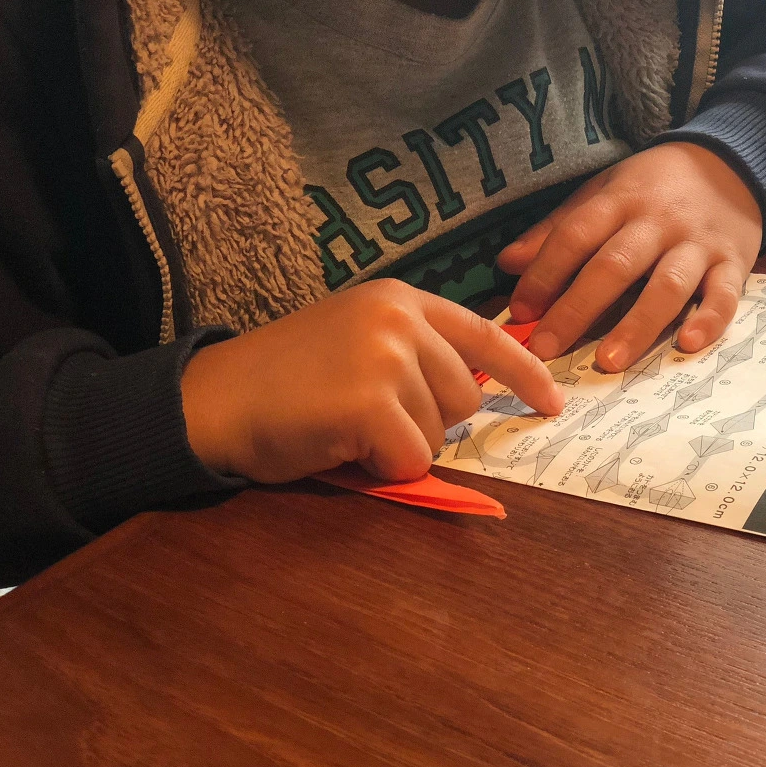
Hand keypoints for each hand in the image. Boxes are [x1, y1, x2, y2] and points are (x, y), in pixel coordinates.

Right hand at [180, 279, 562, 483]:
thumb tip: (479, 393)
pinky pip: (411, 459)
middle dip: (427, 421)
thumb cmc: (285, 380)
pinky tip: (339, 444)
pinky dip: (381, 467)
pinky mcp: (369, 402)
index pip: (487, 335)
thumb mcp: (357, 343)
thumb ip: (416, 354)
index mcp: (400, 299)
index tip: (553, 403)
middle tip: (366, 414)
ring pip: (439, 433)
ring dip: (398, 446)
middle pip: (466, 397)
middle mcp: (399, 318)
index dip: (526, 374)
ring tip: (345, 425)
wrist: (212, 398)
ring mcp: (385, 357)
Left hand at [498, 141, 762, 371]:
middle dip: (578, 308)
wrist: (731, 162)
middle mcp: (659, 222)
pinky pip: (725, 295)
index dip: (544, 273)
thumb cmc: (654, 188)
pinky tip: (688, 344)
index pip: (575, 235)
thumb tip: (506, 263)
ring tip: (609, 360)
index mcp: (620, 201)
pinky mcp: (734, 263)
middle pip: (615, 265)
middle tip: (547, 348)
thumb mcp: (604, 192)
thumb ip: (558, 230)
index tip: (520, 311)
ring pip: (667, 286)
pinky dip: (710, 320)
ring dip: (637, 325)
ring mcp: (698, 244)